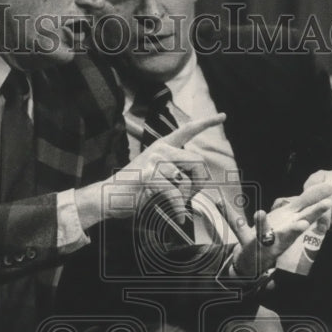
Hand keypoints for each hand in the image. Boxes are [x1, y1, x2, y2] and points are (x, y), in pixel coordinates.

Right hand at [101, 114, 224, 220]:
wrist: (108, 196)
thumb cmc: (133, 189)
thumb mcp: (156, 173)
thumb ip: (175, 171)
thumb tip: (199, 181)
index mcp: (162, 146)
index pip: (188, 130)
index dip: (207, 122)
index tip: (223, 116)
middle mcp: (160, 150)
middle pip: (198, 161)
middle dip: (200, 182)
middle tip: (191, 195)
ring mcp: (155, 162)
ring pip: (188, 181)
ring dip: (186, 198)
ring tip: (176, 205)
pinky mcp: (150, 177)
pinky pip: (176, 195)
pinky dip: (179, 209)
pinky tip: (178, 216)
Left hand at [222, 181, 331, 277]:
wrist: (254, 263)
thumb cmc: (276, 238)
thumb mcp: (293, 223)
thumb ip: (309, 205)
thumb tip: (328, 188)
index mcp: (290, 234)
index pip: (303, 223)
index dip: (313, 216)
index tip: (323, 208)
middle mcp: (277, 240)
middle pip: (286, 234)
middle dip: (294, 230)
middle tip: (302, 223)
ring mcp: (260, 242)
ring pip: (262, 234)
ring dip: (262, 224)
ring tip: (261, 212)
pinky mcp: (245, 241)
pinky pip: (236, 225)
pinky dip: (227, 212)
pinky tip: (220, 201)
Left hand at [302, 169, 331, 226]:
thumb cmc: (328, 207)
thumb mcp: (316, 206)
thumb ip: (310, 207)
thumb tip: (305, 216)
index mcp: (321, 176)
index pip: (313, 186)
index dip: (312, 202)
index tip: (311, 216)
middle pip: (328, 193)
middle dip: (325, 214)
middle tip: (322, 228)